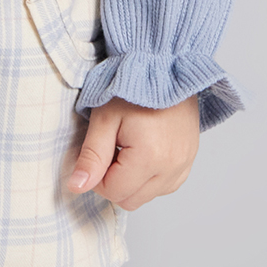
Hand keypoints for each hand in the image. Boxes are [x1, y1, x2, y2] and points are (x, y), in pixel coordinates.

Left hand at [66, 94, 199, 209]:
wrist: (167, 67)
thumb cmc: (135, 87)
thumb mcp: (104, 119)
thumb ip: (91, 157)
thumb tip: (77, 187)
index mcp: (150, 158)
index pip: (113, 192)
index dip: (97, 177)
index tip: (99, 150)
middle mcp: (172, 167)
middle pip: (130, 200)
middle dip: (114, 181)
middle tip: (113, 148)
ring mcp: (184, 165)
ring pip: (146, 196)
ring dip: (132, 181)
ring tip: (129, 147)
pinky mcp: (189, 161)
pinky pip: (164, 186)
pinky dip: (149, 177)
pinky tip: (143, 153)